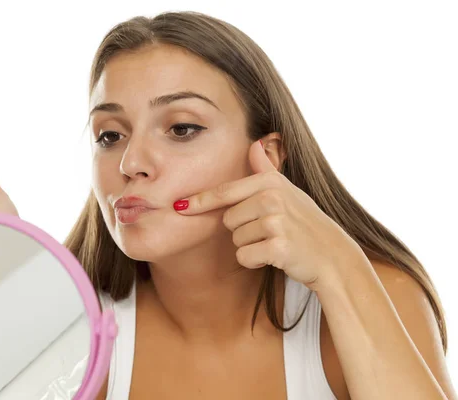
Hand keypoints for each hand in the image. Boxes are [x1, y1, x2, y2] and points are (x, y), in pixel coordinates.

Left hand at [173, 140, 364, 290]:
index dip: (199, 201)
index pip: (225, 192)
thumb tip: (254, 144)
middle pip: (228, 219)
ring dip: (250, 246)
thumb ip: (266, 169)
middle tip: (269, 231)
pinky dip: (255, 261)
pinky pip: (244, 257)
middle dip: (242, 230)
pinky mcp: (277, 247)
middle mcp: (272, 197)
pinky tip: (275, 257)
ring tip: (275, 242)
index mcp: (270, 182)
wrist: (332, 255)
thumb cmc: (305, 222)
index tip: (179, 206)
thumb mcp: (288, 190)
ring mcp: (275, 221)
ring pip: (236, 240)